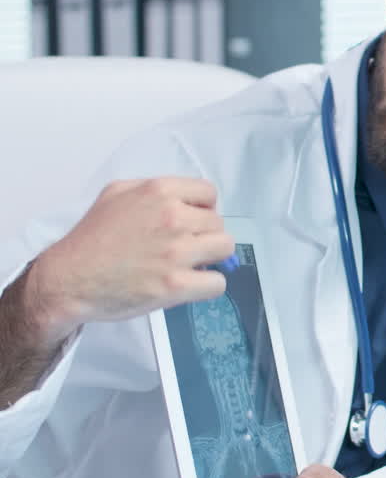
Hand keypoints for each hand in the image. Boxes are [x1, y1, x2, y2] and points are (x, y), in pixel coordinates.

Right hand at [33, 177, 232, 338]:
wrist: (68, 279)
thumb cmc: (90, 238)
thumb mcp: (116, 194)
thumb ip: (154, 191)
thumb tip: (187, 201)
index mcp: (159, 192)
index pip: (209, 193)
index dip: (203, 209)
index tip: (191, 222)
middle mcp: (172, 218)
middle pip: (218, 223)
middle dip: (204, 235)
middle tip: (183, 248)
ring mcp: (176, 252)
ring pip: (225, 249)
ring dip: (211, 258)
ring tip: (188, 265)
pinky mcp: (176, 285)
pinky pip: (217, 283)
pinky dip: (207, 286)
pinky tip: (190, 285)